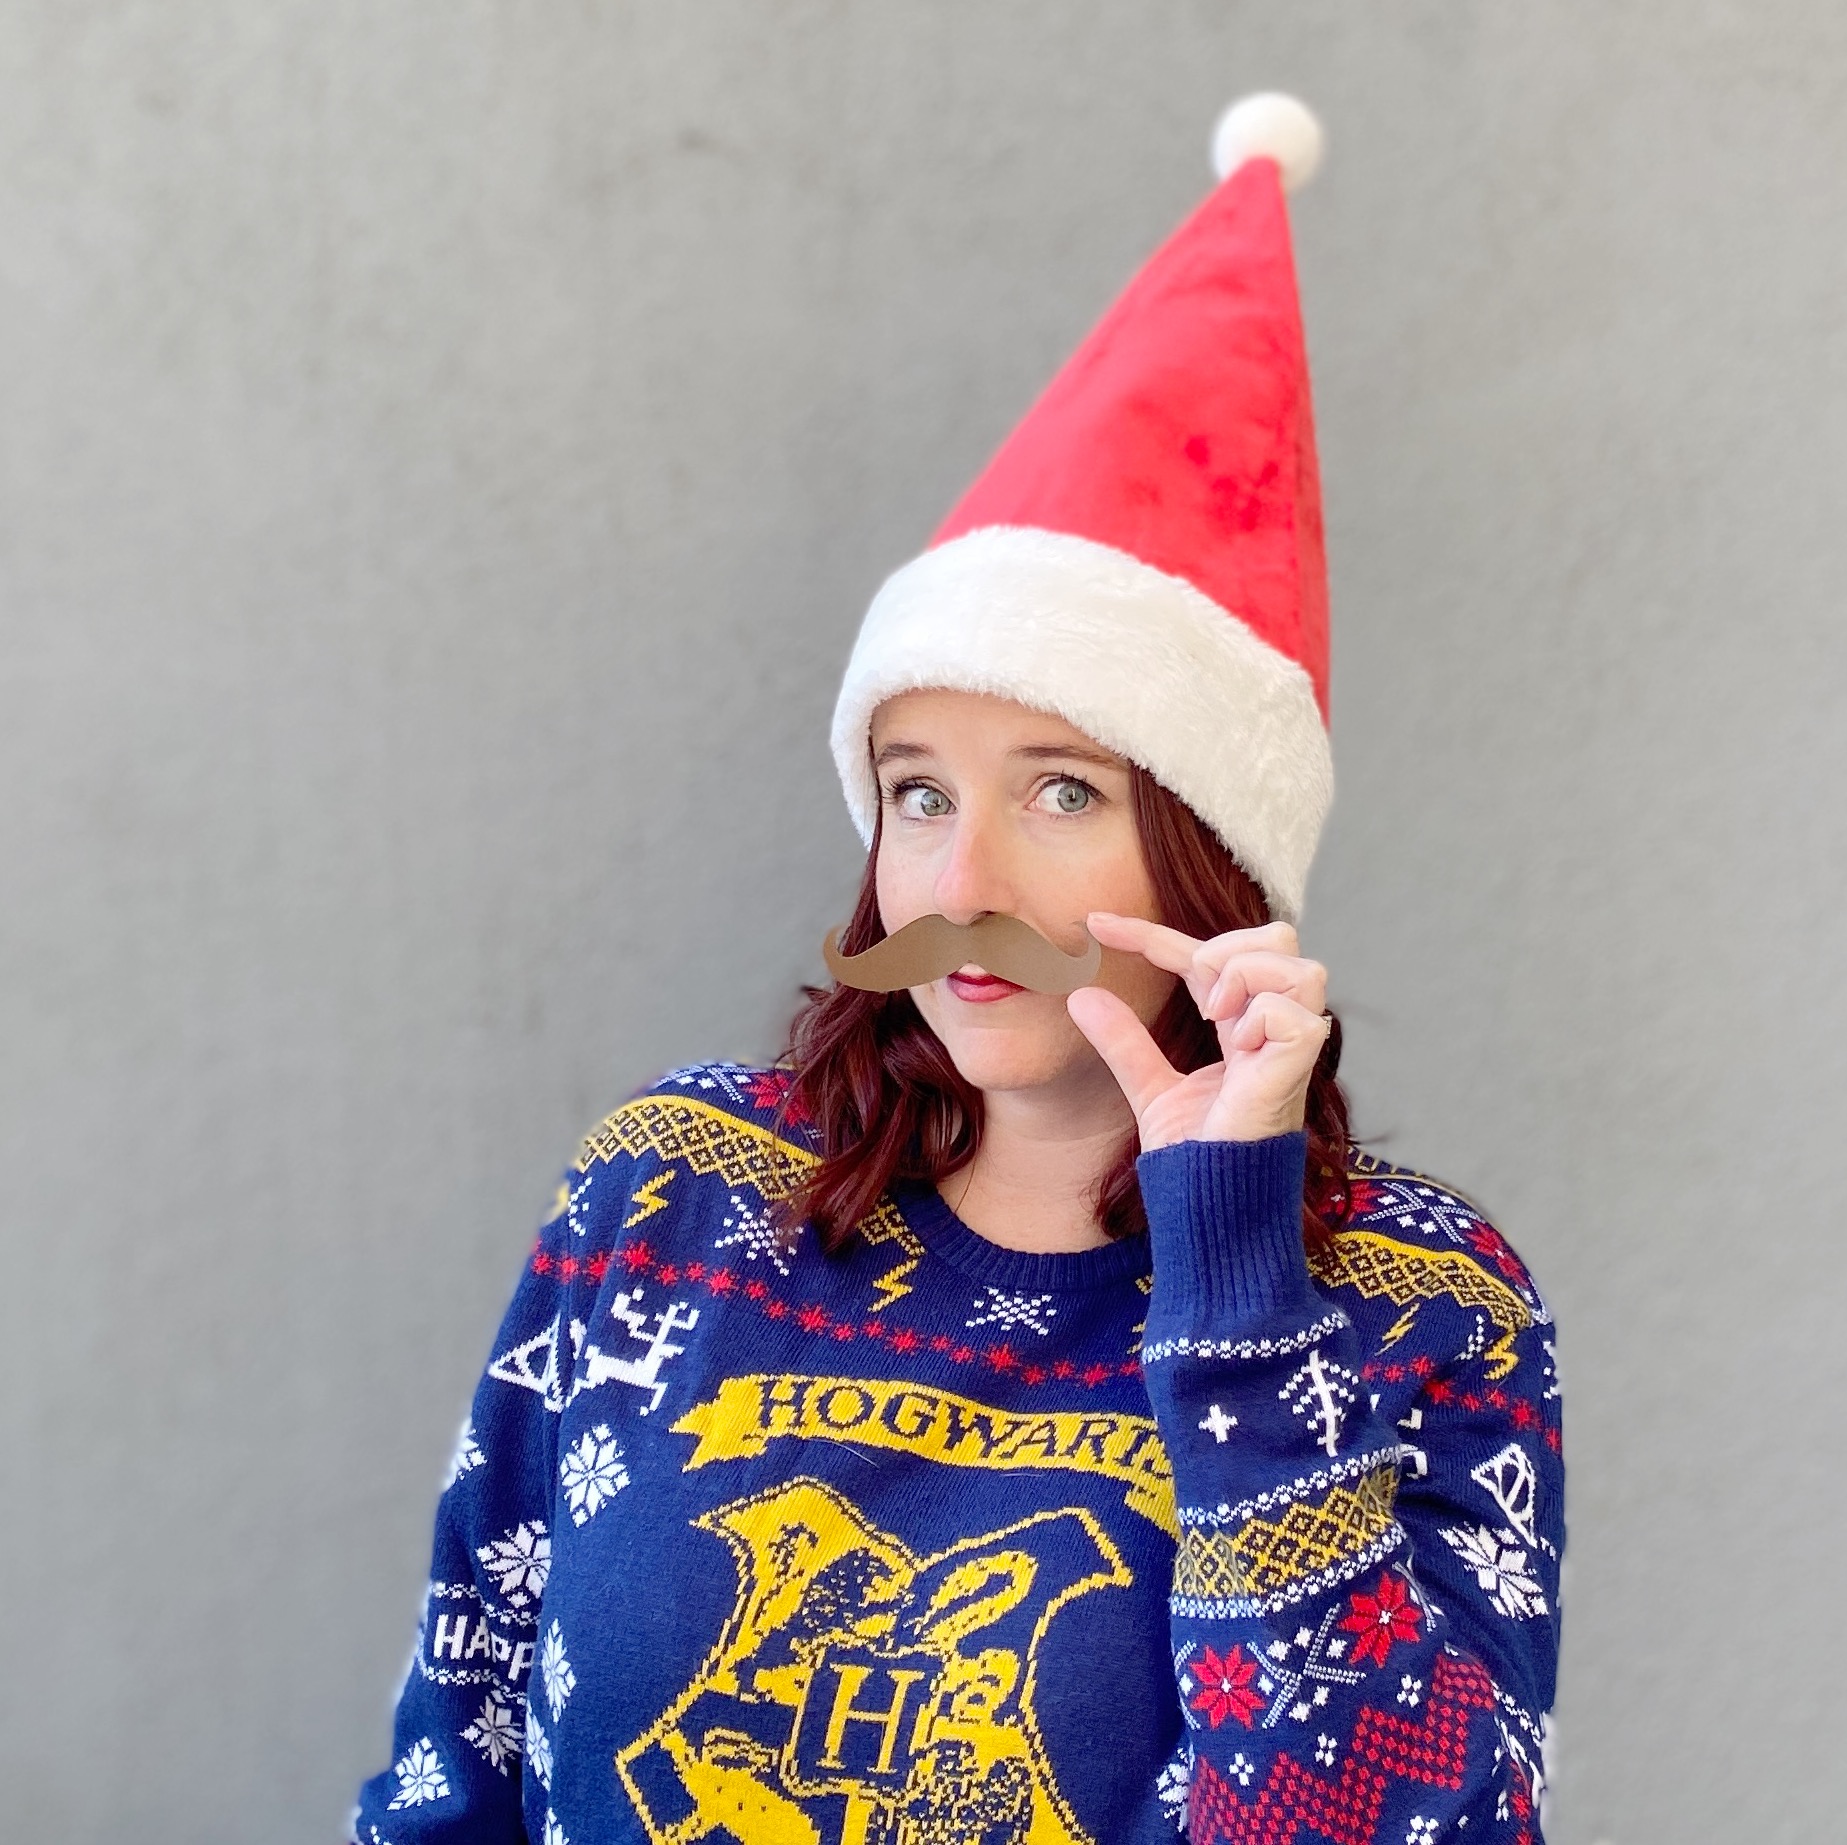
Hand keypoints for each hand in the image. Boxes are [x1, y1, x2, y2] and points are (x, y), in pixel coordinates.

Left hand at [1067, 915, 1330, 1149]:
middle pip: (1281, 940)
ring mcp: (1289, 1050)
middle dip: (1230, 946)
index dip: (1151, 933)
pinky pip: (1295, 1016)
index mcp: (1243, 1028)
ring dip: (1246, 976)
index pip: (1209, 957)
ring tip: (1213, 1015)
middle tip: (1195, 991)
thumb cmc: (1195, 1156)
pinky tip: (1237, 1043)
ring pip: (1299, 967)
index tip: (1095, 924)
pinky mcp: (1295, 1072)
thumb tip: (1081, 996)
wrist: (1207, 1205)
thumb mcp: (1150, 1088)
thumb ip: (1125, 1042)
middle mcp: (1272, 1031)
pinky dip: (1261, 1016)